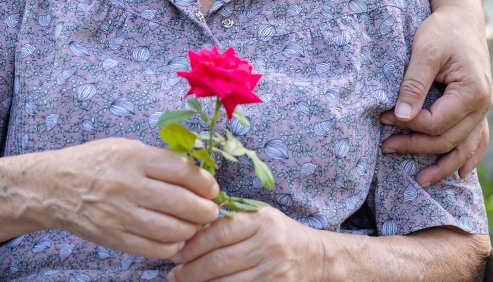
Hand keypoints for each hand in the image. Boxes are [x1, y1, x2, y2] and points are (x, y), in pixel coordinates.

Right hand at [45, 138, 221, 258]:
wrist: (53, 187)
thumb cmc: (94, 163)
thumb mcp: (126, 147)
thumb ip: (158, 160)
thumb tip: (197, 175)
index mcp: (133, 157)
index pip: (181, 171)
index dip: (204, 182)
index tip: (212, 188)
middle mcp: (127, 185)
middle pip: (180, 202)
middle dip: (204, 210)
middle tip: (211, 211)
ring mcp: (119, 214)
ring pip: (170, 229)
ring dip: (191, 230)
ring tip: (195, 225)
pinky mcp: (113, 237)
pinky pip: (152, 248)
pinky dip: (171, 246)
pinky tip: (175, 239)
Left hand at [167, 207, 322, 281]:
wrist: (318, 258)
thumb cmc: (281, 236)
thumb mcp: (261, 219)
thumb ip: (231, 224)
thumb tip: (190, 235)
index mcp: (263, 221)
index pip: (219, 233)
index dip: (193, 244)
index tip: (177, 251)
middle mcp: (270, 245)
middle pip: (219, 261)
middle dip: (190, 270)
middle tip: (174, 273)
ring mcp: (274, 271)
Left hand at [379, 2, 492, 185]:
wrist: (462, 18)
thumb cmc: (443, 30)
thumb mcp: (425, 50)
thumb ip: (414, 85)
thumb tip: (401, 118)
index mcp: (471, 91)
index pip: (436, 122)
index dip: (408, 126)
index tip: (383, 119)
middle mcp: (483, 104)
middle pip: (448, 139)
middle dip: (416, 147)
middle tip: (385, 147)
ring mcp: (484, 108)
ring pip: (465, 146)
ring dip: (442, 165)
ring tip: (419, 180)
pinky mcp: (479, 108)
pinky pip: (478, 139)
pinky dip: (469, 157)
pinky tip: (458, 174)